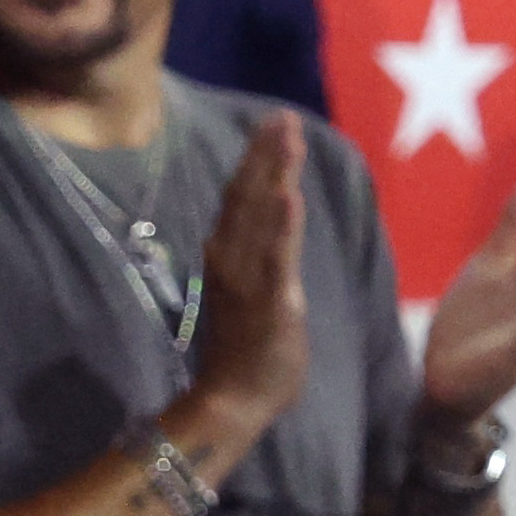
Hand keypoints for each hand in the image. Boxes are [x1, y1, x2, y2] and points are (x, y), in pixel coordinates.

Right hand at [187, 112, 313, 434]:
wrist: (231, 400)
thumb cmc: (244, 352)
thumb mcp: (247, 294)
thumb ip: (254, 259)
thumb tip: (264, 229)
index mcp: (226, 255)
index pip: (240, 195)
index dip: (256, 158)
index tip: (272, 123)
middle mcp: (230, 258)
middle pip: (247, 194)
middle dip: (266, 152)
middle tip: (281, 115)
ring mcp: (248, 277)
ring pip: (261, 215)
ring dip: (275, 172)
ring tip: (287, 137)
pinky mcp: (270, 300)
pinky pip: (276, 256)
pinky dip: (282, 224)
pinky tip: (289, 194)